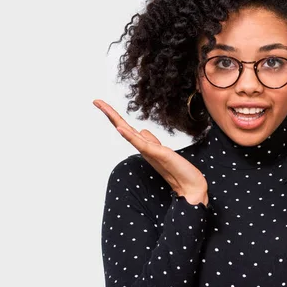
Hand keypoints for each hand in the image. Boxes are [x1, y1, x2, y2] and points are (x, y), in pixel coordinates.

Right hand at [93, 99, 208, 205]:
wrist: (191, 186)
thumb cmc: (178, 169)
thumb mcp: (162, 150)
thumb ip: (151, 141)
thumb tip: (142, 130)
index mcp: (144, 146)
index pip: (127, 128)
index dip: (115, 116)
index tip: (102, 104)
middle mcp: (143, 148)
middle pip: (123, 127)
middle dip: (110, 114)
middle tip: (96, 101)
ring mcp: (149, 151)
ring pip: (128, 133)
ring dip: (115, 119)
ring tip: (103, 107)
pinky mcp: (157, 154)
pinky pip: (141, 144)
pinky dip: (130, 136)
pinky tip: (121, 128)